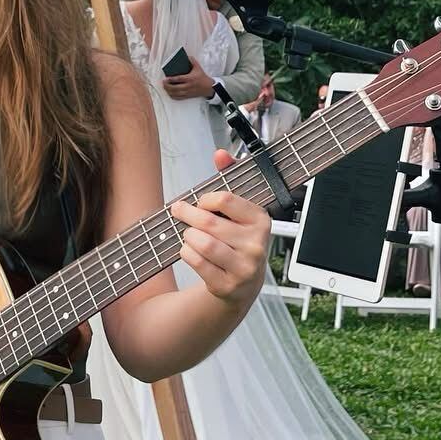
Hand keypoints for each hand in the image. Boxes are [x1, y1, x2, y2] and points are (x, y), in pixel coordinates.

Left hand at [162, 57, 214, 100]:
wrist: (209, 87)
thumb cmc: (202, 77)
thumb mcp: (198, 67)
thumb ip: (192, 60)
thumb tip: (186, 56)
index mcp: (190, 78)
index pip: (178, 79)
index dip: (171, 79)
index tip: (165, 78)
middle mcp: (188, 86)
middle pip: (175, 88)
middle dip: (167, 86)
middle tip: (163, 83)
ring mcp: (187, 92)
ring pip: (176, 94)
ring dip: (168, 91)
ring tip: (164, 87)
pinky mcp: (188, 96)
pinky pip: (178, 98)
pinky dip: (172, 96)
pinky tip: (169, 93)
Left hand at [169, 148, 270, 308]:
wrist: (243, 284)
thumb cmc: (238, 241)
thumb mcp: (239, 211)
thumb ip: (231, 177)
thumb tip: (221, 154)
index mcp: (261, 221)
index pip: (225, 199)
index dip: (206, 199)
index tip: (201, 202)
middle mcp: (256, 245)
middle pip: (209, 222)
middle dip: (187, 215)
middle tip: (179, 211)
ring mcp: (244, 267)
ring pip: (202, 243)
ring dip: (187, 236)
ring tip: (188, 234)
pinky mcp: (228, 285)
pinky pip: (197, 262)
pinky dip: (186, 253)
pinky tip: (190, 250)